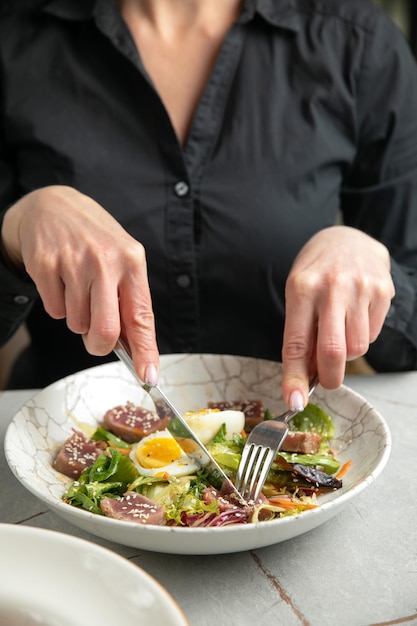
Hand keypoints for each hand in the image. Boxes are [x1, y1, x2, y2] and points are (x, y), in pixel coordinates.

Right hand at [2, 185, 158, 383]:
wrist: (54, 205)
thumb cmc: (95, 239)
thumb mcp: (123, 259)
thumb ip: (129, 300)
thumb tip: (133, 347)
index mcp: (132, 261)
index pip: (141, 316)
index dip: (146, 351)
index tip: (149, 376)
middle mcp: (105, 261)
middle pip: (105, 331)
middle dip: (100, 345)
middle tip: (96, 340)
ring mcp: (73, 263)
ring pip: (77, 325)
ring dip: (78, 319)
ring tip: (78, 290)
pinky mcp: (45, 265)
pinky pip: (55, 311)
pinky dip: (59, 306)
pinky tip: (62, 282)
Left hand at [281, 225, 394, 408]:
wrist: (347, 239)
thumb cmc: (316, 273)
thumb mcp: (298, 295)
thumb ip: (302, 333)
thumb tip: (307, 377)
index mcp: (302, 288)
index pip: (296, 343)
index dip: (294, 377)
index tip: (294, 402)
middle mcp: (331, 287)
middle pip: (333, 352)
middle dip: (329, 377)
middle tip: (326, 381)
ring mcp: (361, 288)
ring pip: (357, 348)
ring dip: (346, 353)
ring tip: (339, 332)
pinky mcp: (383, 291)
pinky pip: (372, 335)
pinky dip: (361, 337)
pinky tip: (354, 318)